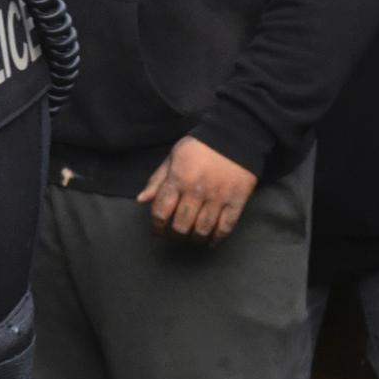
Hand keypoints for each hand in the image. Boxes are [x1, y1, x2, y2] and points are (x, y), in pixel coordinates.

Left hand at [136, 137, 256, 241]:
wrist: (235, 136)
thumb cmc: (199, 147)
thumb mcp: (173, 157)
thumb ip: (157, 180)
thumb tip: (141, 200)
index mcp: (178, 179)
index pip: (161, 211)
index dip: (156, 226)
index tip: (157, 230)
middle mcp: (197, 191)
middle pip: (181, 225)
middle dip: (174, 234)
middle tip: (174, 235)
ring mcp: (218, 197)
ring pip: (203, 229)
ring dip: (194, 239)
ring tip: (191, 237)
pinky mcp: (237, 201)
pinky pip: (226, 227)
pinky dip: (217, 238)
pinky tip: (211, 242)